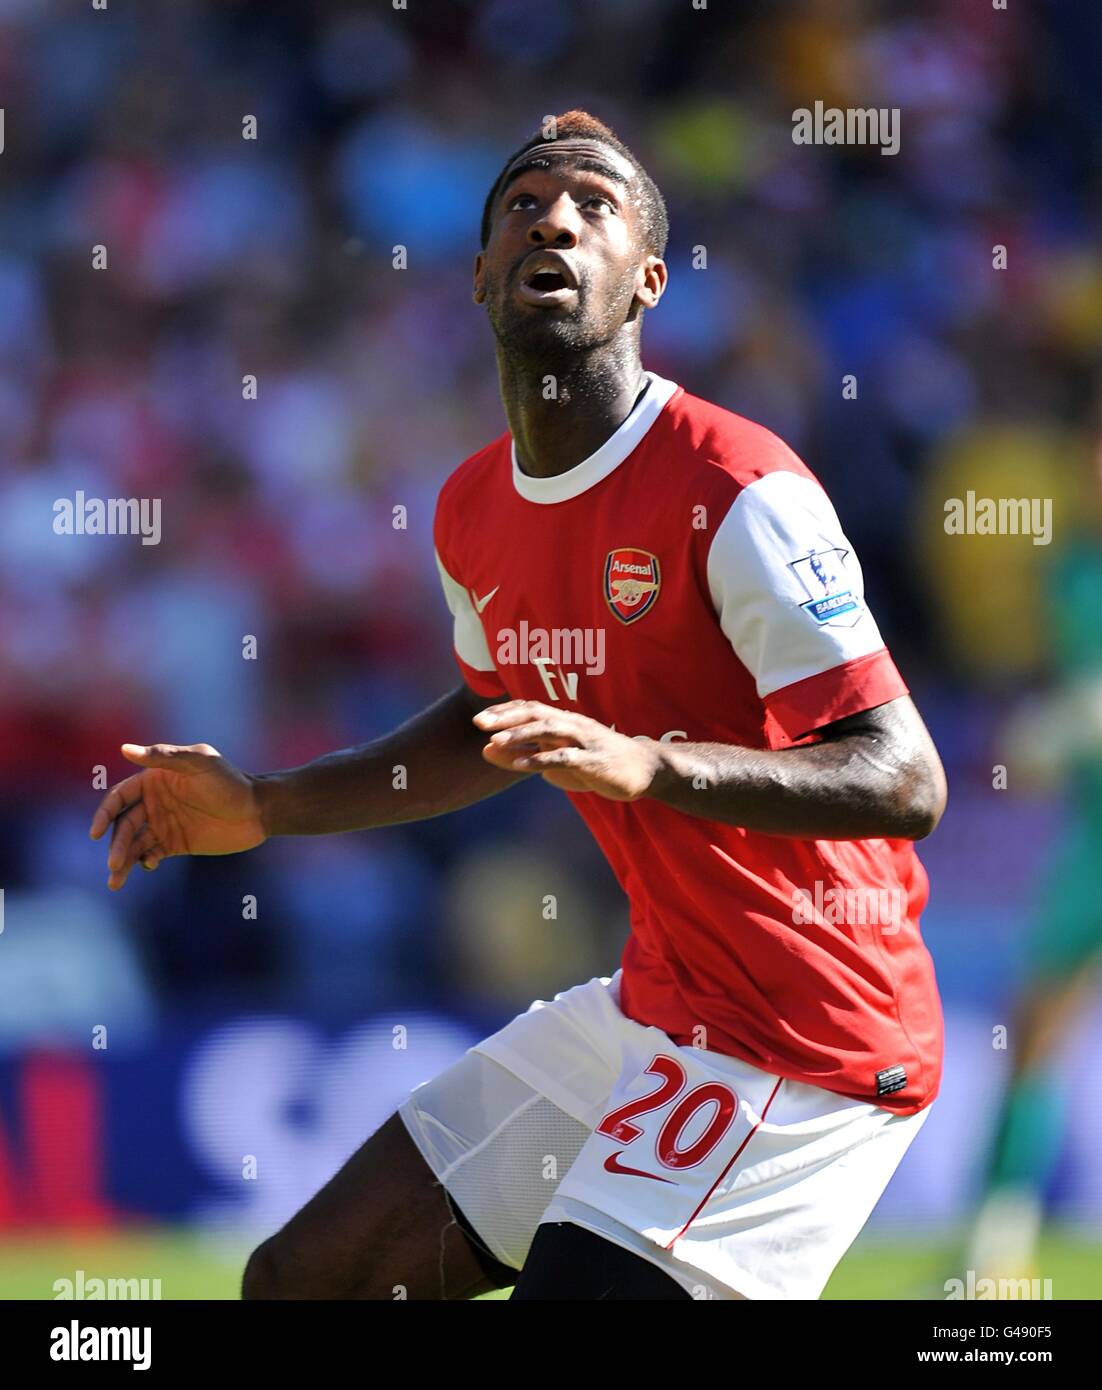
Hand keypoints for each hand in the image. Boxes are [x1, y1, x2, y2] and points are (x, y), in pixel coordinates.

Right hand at [89, 743, 266, 890]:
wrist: (258, 810)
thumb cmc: (230, 781)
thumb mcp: (200, 763)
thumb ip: (165, 756)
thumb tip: (124, 748)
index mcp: (154, 780)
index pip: (119, 798)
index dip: (105, 814)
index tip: (96, 832)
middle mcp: (154, 802)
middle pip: (124, 825)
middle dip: (116, 845)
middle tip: (114, 865)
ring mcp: (164, 824)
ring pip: (134, 844)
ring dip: (123, 861)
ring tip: (116, 881)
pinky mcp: (175, 843)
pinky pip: (151, 854)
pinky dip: (144, 861)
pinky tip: (148, 865)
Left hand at [474, 701, 660, 800]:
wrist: (644, 770)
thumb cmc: (597, 764)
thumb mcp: (556, 761)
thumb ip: (523, 755)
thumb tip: (486, 750)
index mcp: (564, 721)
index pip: (530, 708)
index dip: (505, 711)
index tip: (480, 718)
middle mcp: (572, 725)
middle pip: (535, 713)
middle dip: (506, 717)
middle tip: (479, 722)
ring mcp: (583, 741)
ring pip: (549, 730)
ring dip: (520, 734)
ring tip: (495, 741)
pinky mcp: (593, 760)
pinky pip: (564, 757)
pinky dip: (541, 759)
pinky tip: (521, 764)